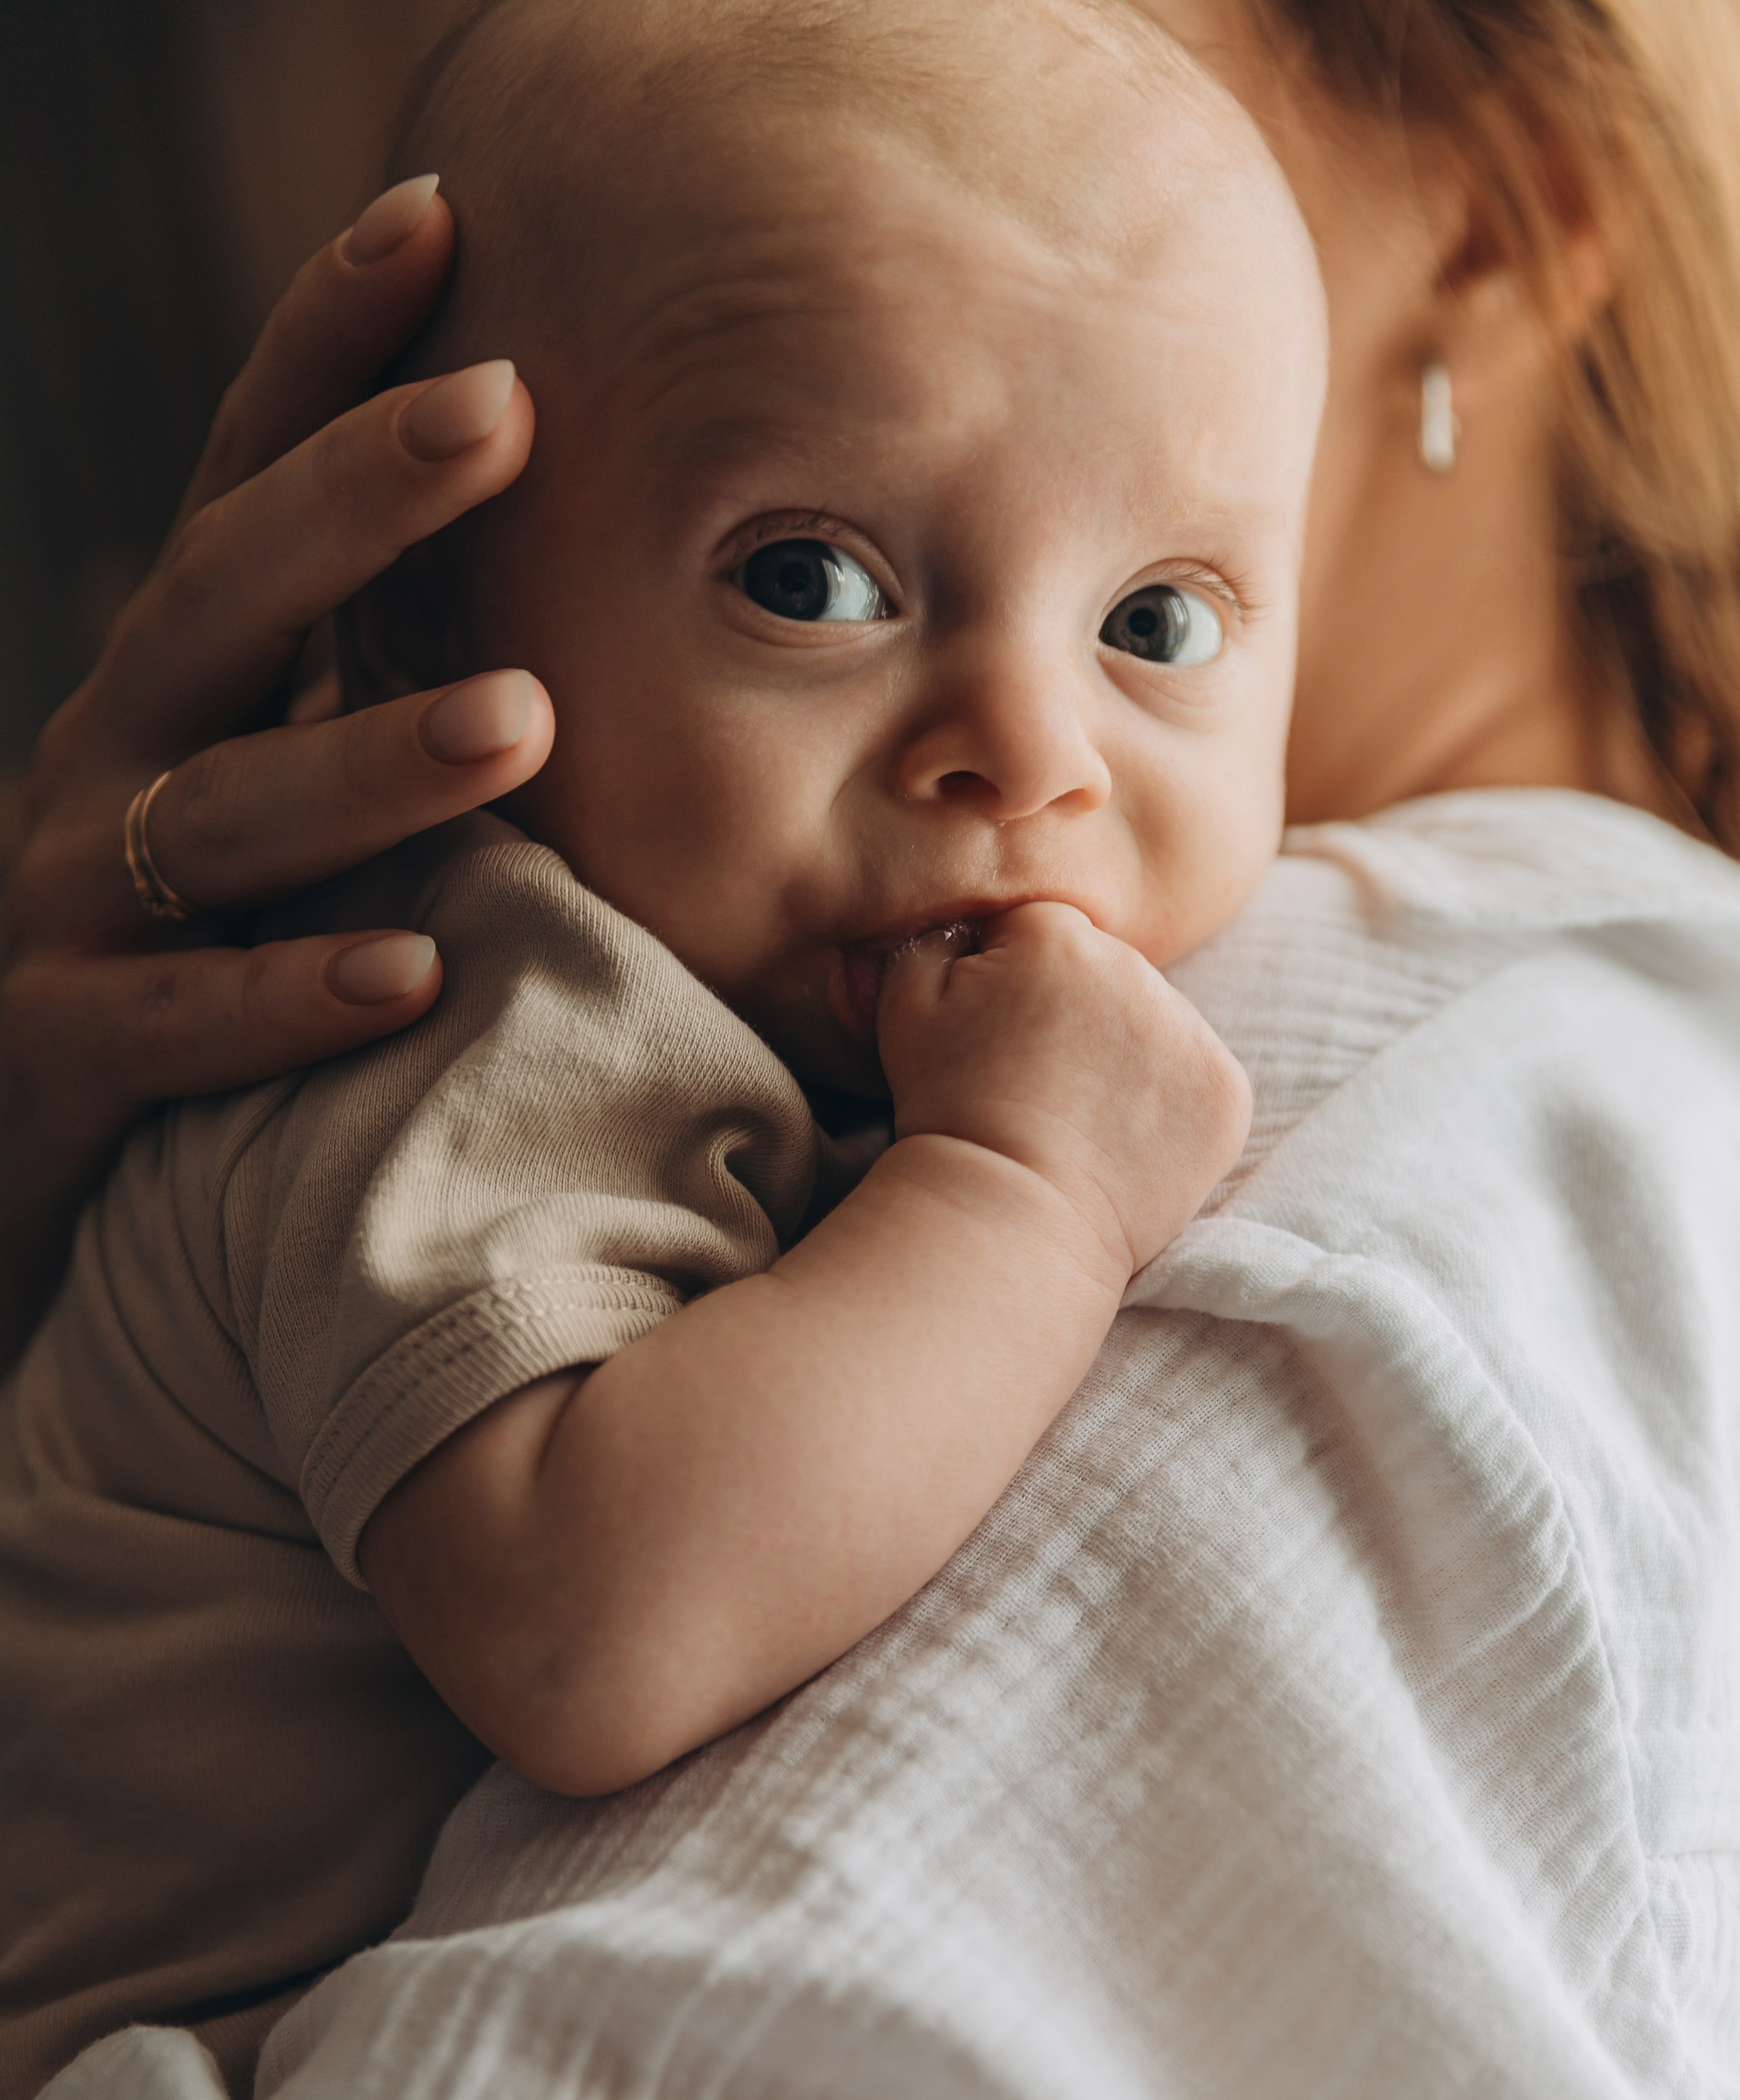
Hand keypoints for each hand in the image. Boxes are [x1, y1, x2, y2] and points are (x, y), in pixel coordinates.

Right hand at [0, 174, 555, 1366]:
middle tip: (505, 408)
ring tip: (518, 718)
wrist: (6, 1126)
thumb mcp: (263, 798)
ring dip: (373, 760)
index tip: (437, 223)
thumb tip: (573, 614)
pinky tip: (409, 978)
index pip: (245, 482)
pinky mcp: (65, 1050)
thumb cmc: (185, 950)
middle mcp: (118, 756)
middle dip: (359, 497)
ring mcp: (78, 898)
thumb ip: (363, 699)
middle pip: (230, 599)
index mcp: (175, 681)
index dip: (323, 350)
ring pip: (230, 811)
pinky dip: (291, 997)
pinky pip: (186, 1022)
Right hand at [875, 903, 1251, 1285]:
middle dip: (1078, 1019)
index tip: (1000, 1042)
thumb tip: (969, 920)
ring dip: (1129, 1061)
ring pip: (1158, 1028)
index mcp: (1058, 934)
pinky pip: (1200, 1083)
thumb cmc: (948, 1114)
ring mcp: (1191, 1032)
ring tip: (1082, 1120)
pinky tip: (1125, 1143)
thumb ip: (936, 936)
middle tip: (1039, 1086)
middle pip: (1108, 977)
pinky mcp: (1226, 1093)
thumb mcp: (905, 1007)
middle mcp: (1137, 967)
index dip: (1013, 989)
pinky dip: (1172, 1111)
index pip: (1043, 936)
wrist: (1011, 1217)